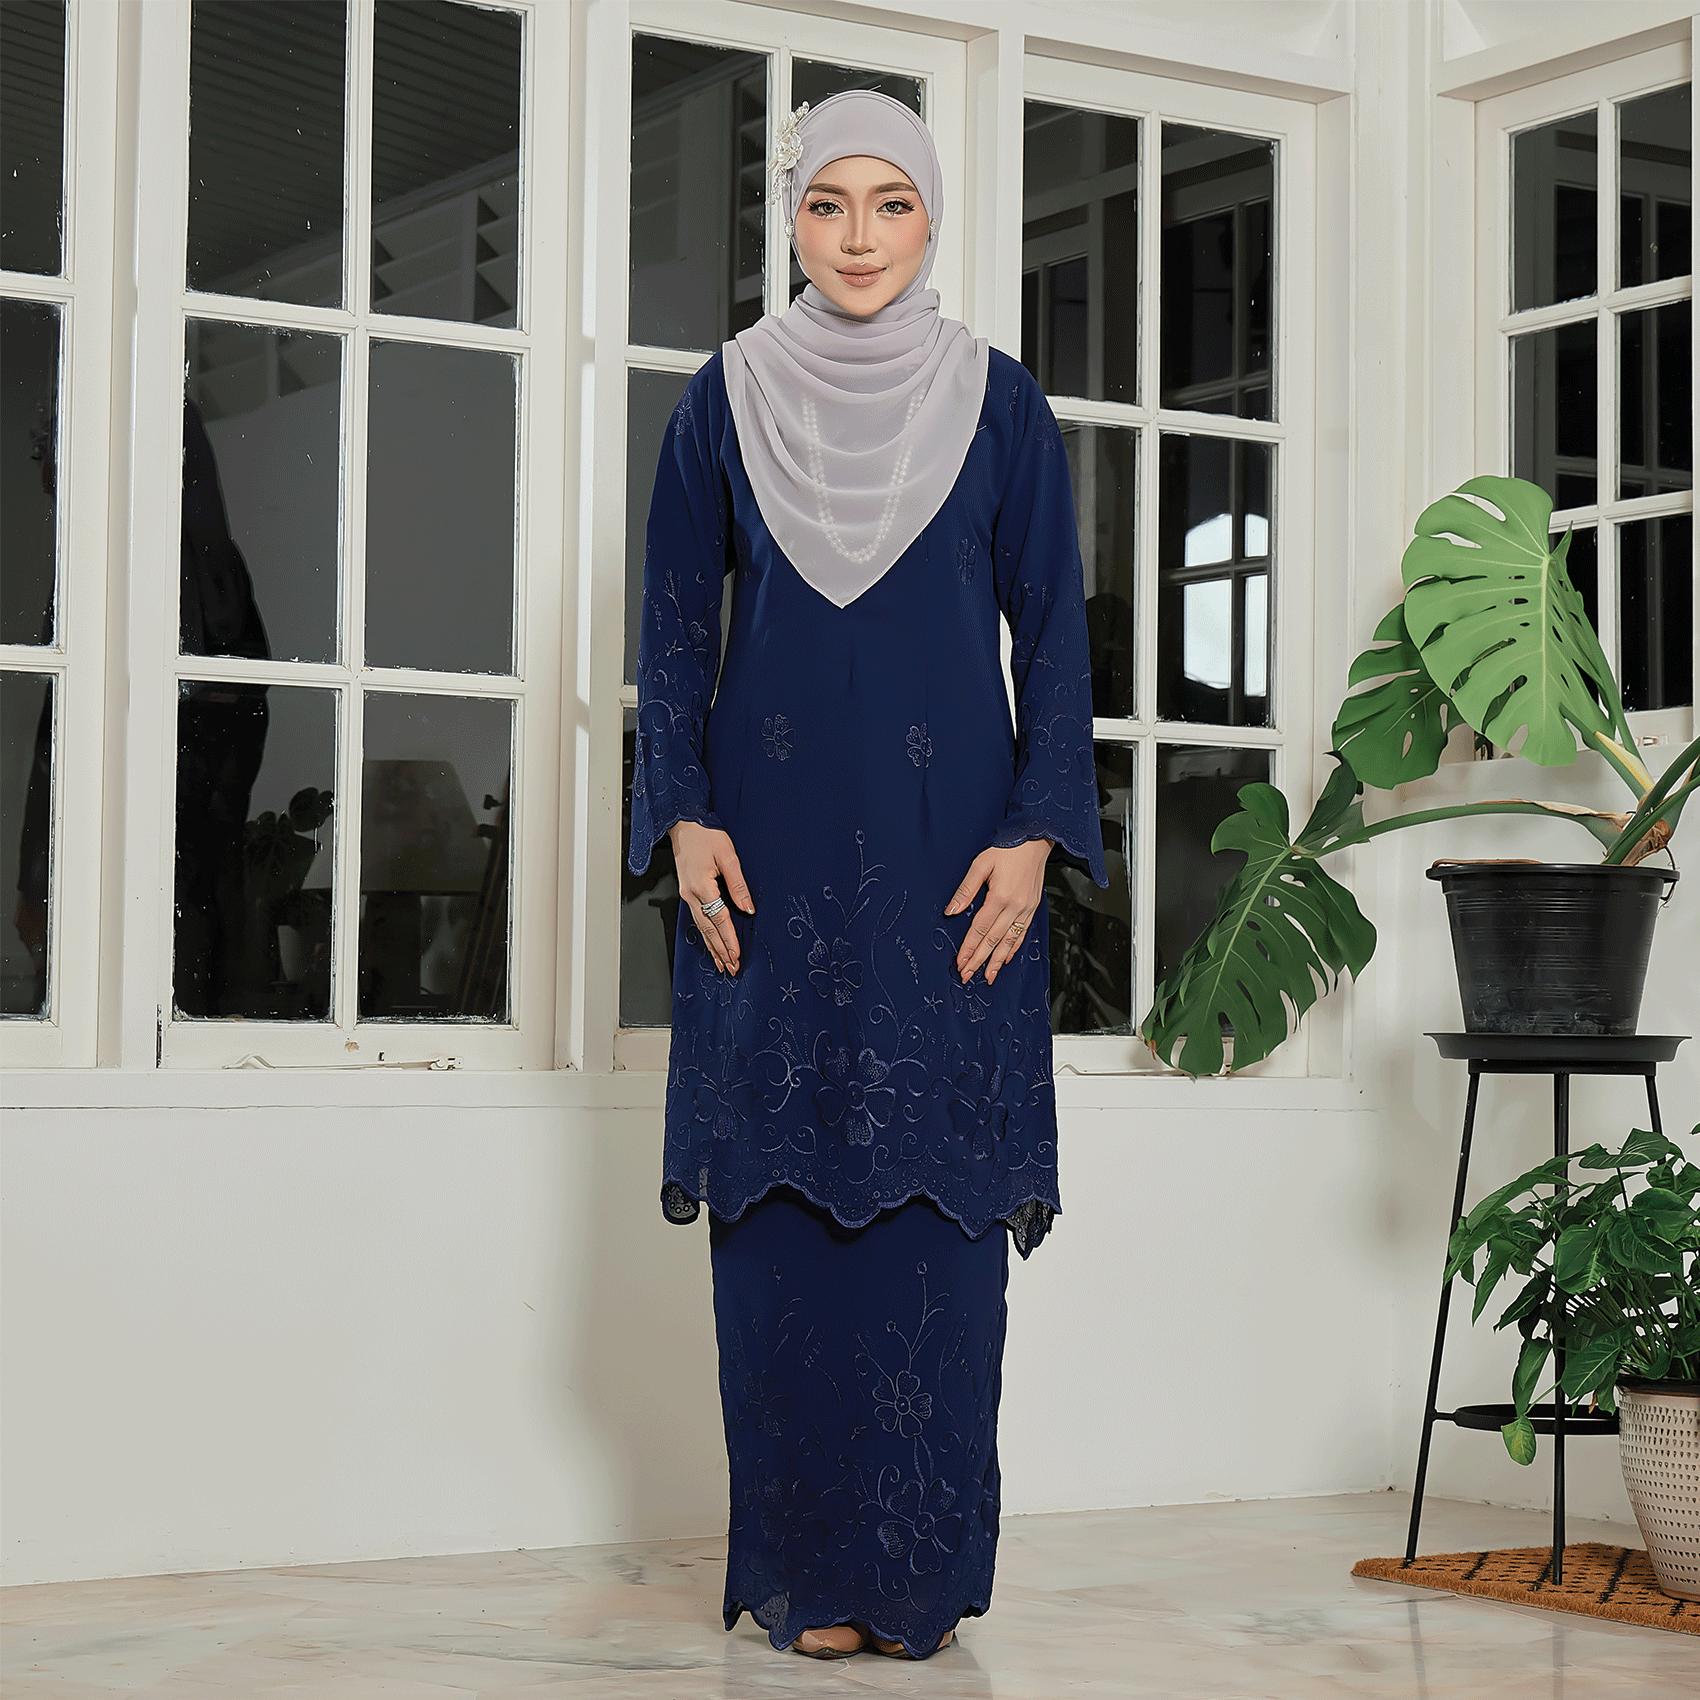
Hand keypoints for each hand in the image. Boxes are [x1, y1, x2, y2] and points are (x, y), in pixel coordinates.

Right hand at [669, 819, 754, 973]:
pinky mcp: (687, 893)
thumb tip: (748, 909)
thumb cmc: (706, 835)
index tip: (737, 955)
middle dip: (721, 950)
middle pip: (708, 929)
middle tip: (731, 968)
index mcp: (702, 886)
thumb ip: (738, 884)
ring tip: (722, 964)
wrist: (683, 824)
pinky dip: (705, 935)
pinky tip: (710, 944)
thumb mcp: (728, 856)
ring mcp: (687, 895)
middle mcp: (692, 895)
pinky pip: (697, 919)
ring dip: (712, 947)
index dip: (729, 939)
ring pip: (701, 927)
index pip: (719, 919)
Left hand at [944, 839, 1051, 984]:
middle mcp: (1015, 907)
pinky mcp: (1032, 909)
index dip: (969, 948)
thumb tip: (951, 911)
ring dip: (997, 961)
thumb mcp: (980, 864)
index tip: (960, 962)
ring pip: (1009, 942)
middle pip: (993, 940)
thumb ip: (966, 890)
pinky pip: (1022, 934)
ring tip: (988, 976)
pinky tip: (1006, 959)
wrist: (1035, 841)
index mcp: (999, 897)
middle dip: (979, 960)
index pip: (979, 929)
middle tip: (967, 975)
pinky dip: (1013, 949)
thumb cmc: (1007, 849)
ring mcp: (1026, 910)